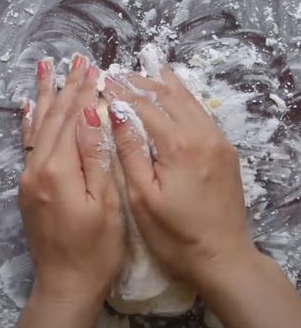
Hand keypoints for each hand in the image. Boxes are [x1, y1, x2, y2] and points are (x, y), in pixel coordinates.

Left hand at [18, 55, 123, 302]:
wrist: (64, 285)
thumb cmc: (95, 251)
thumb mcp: (107, 205)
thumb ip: (96, 158)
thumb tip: (93, 115)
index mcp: (58, 171)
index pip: (73, 120)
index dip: (84, 92)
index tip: (93, 67)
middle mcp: (36, 170)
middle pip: (52, 120)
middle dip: (65, 87)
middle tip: (74, 59)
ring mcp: (28, 180)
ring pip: (38, 129)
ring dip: (46, 98)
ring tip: (47, 70)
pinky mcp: (28, 190)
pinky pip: (30, 146)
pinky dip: (32, 124)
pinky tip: (30, 109)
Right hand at [102, 66, 253, 285]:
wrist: (222, 257)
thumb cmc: (174, 234)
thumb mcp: (142, 197)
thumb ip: (129, 151)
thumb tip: (115, 113)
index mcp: (178, 146)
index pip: (144, 107)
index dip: (121, 93)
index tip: (101, 82)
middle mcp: (202, 136)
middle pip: (169, 97)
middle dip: (141, 83)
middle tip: (117, 73)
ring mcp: (218, 142)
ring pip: (189, 101)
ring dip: (164, 86)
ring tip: (144, 71)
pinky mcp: (225, 151)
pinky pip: (202, 114)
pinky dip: (184, 99)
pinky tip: (174, 93)